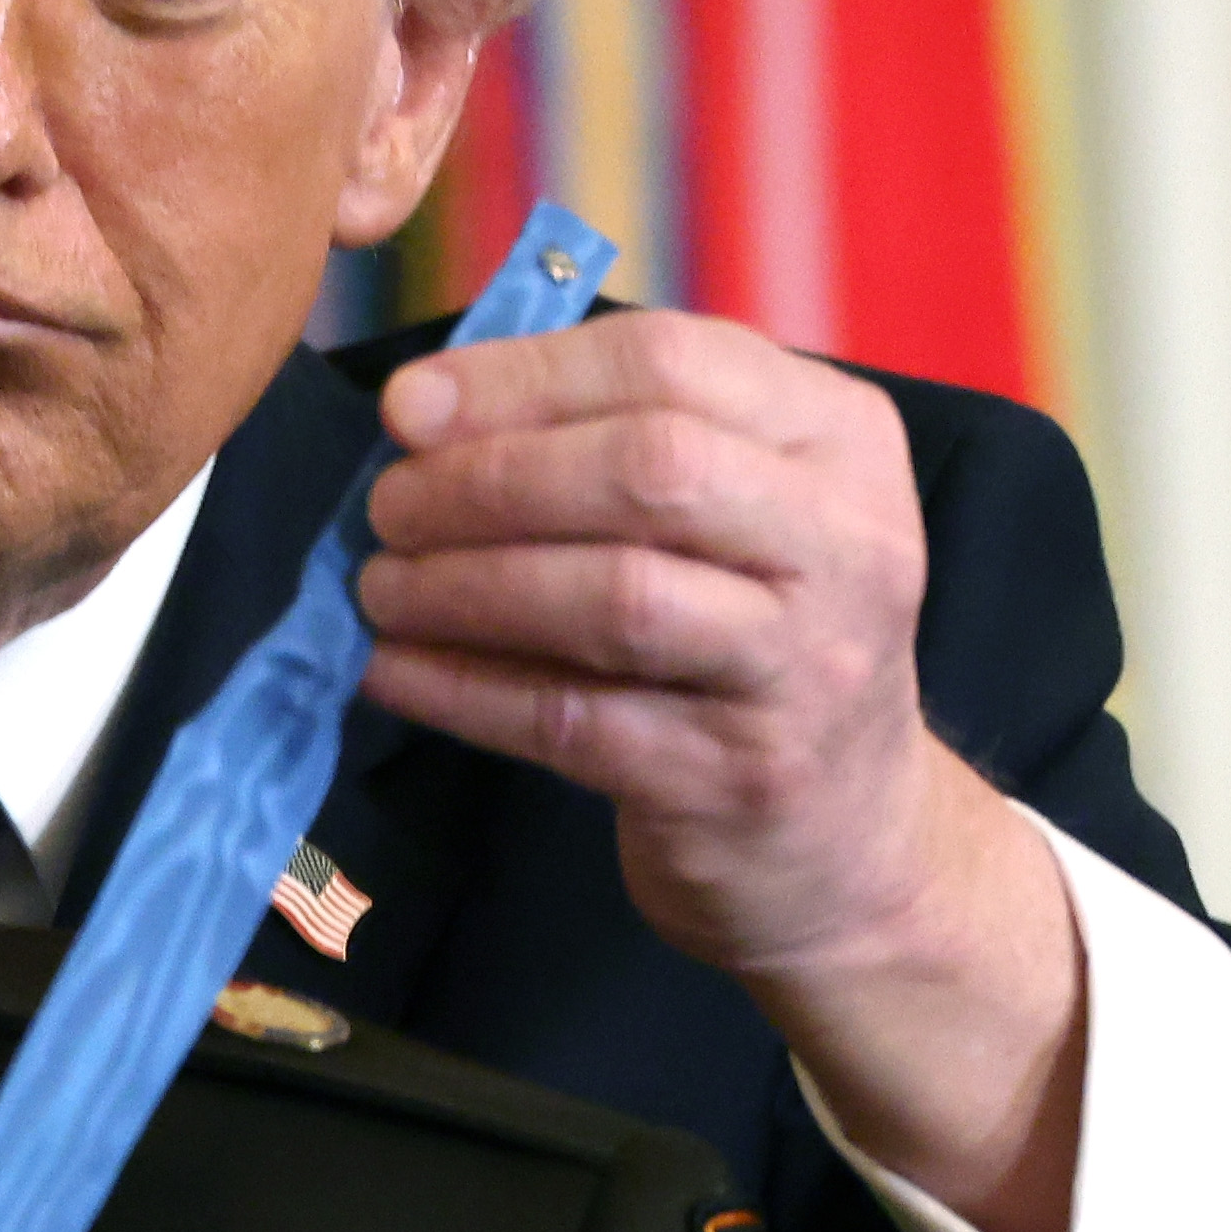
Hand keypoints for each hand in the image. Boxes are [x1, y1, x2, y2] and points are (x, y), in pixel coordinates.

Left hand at [354, 311, 1085, 1231]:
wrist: (856, 868)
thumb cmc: (741, 672)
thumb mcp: (719, 534)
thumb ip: (607, 453)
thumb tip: (411, 404)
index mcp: (842, 454)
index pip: (674, 364)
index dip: (524, 379)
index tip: (409, 408)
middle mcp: (850, 551)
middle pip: (650, 467)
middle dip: (492, 478)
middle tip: (381, 507)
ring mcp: (811, 674)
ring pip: (620, 584)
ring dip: (468, 579)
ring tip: (374, 589)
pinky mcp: (747, 790)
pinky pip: (581, 721)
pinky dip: (468, 689)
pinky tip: (391, 673)